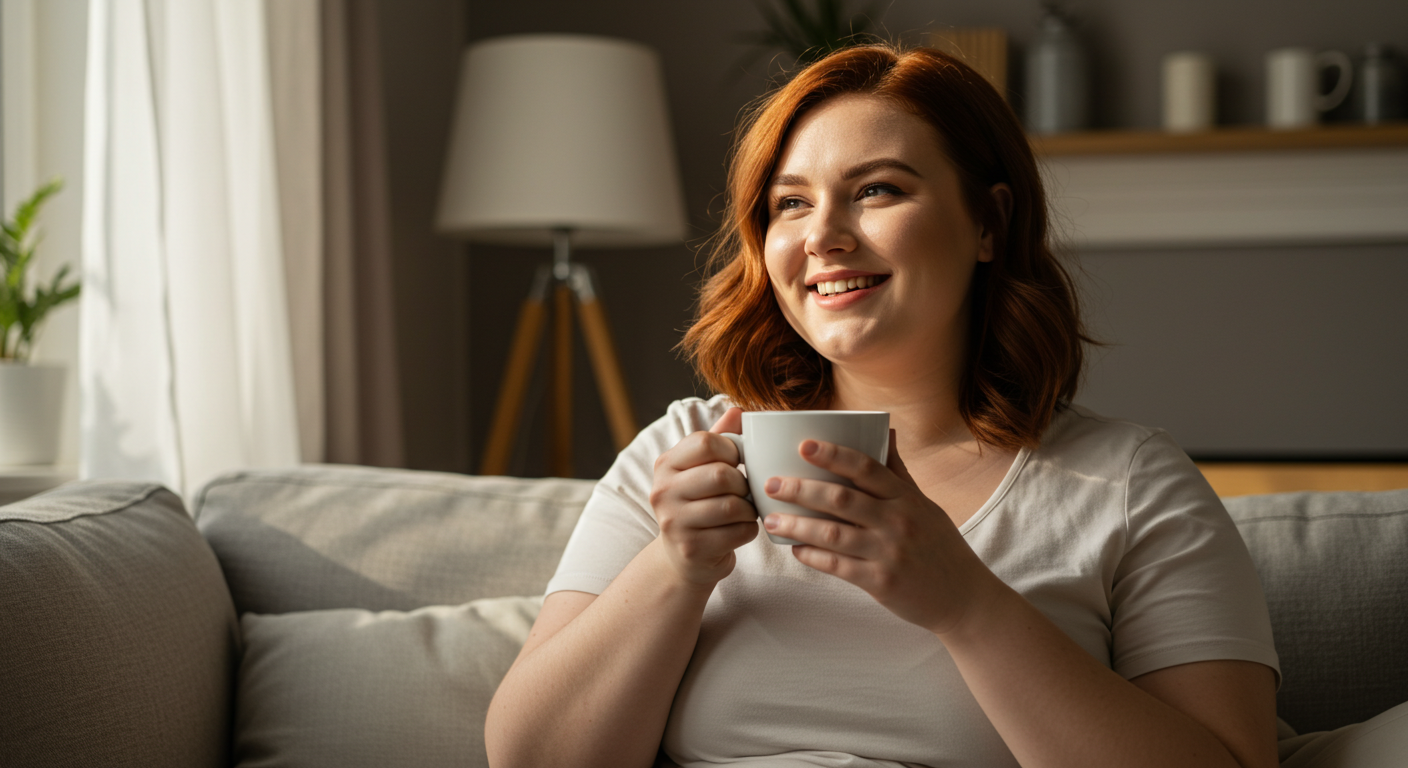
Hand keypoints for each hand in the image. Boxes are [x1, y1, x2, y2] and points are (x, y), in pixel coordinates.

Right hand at [649, 407, 758, 585]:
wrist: (683, 556)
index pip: (705, 442)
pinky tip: (740, 529)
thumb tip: (739, 410)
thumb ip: (720, 438)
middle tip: (744, 491)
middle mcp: (663, 491)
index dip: (731, 450)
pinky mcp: (691, 549)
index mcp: (666, 464)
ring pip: (732, 506)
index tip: (736, 462)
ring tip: (745, 510)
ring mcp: (674, 522)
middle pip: (721, 475)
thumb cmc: (699, 503)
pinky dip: (749, 530)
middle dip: (743, 484)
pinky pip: (738, 532)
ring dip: (749, 509)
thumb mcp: (702, 468)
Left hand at [760, 430, 997, 634]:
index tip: (803, 445)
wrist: (963, 598)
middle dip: (801, 489)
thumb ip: (898, 471)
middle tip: (770, 483)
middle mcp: (898, 521)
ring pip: (833, 534)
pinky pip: (838, 566)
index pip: (866, 468)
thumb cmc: (941, 546)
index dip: (833, 454)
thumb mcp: (925, 504)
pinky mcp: (881, 583)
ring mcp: (889, 553)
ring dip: (797, 524)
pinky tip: (795, 548)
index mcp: (906, 498)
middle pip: (841, 498)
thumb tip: (885, 431)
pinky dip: (813, 556)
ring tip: (770, 518)